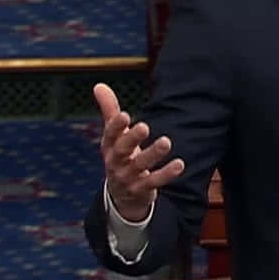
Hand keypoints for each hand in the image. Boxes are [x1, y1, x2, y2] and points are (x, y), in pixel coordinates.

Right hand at [95, 83, 183, 221]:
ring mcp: (128, 177)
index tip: (124, 115)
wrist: (120, 195)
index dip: (116, 126)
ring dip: (153, 154)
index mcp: (109, 146)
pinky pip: (153, 182)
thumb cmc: (120, 156)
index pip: (110, 135)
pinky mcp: (141, 189)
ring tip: (166, 142)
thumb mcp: (114, 135)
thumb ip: (109, 110)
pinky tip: (179, 164)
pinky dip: (166, 174)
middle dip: (132, 138)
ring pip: (139, 166)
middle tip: (144, 126)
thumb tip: (99, 85)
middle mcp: (116, 161)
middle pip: (122, 150)